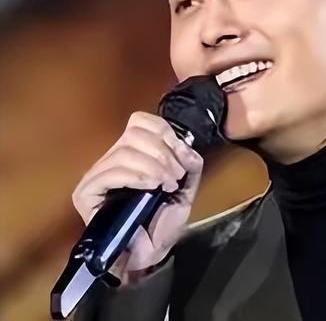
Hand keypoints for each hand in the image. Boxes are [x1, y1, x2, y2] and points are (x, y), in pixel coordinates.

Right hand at [72, 111, 203, 279]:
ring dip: (153, 167)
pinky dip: (136, 176)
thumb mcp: (186, 187)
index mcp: (133, 152)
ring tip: (167, 185)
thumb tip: (186, 147)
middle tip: (175, 176)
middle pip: (134, 133)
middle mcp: (112, 158)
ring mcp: (97, 175)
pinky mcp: (86, 193)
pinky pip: (110, 173)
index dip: (165, 133)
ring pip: (124, 152)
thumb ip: (189, 165)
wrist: (149, 255)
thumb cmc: (163, 222)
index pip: (141, 121)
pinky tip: (151, 187)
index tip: (181, 156)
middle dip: (163, 153)